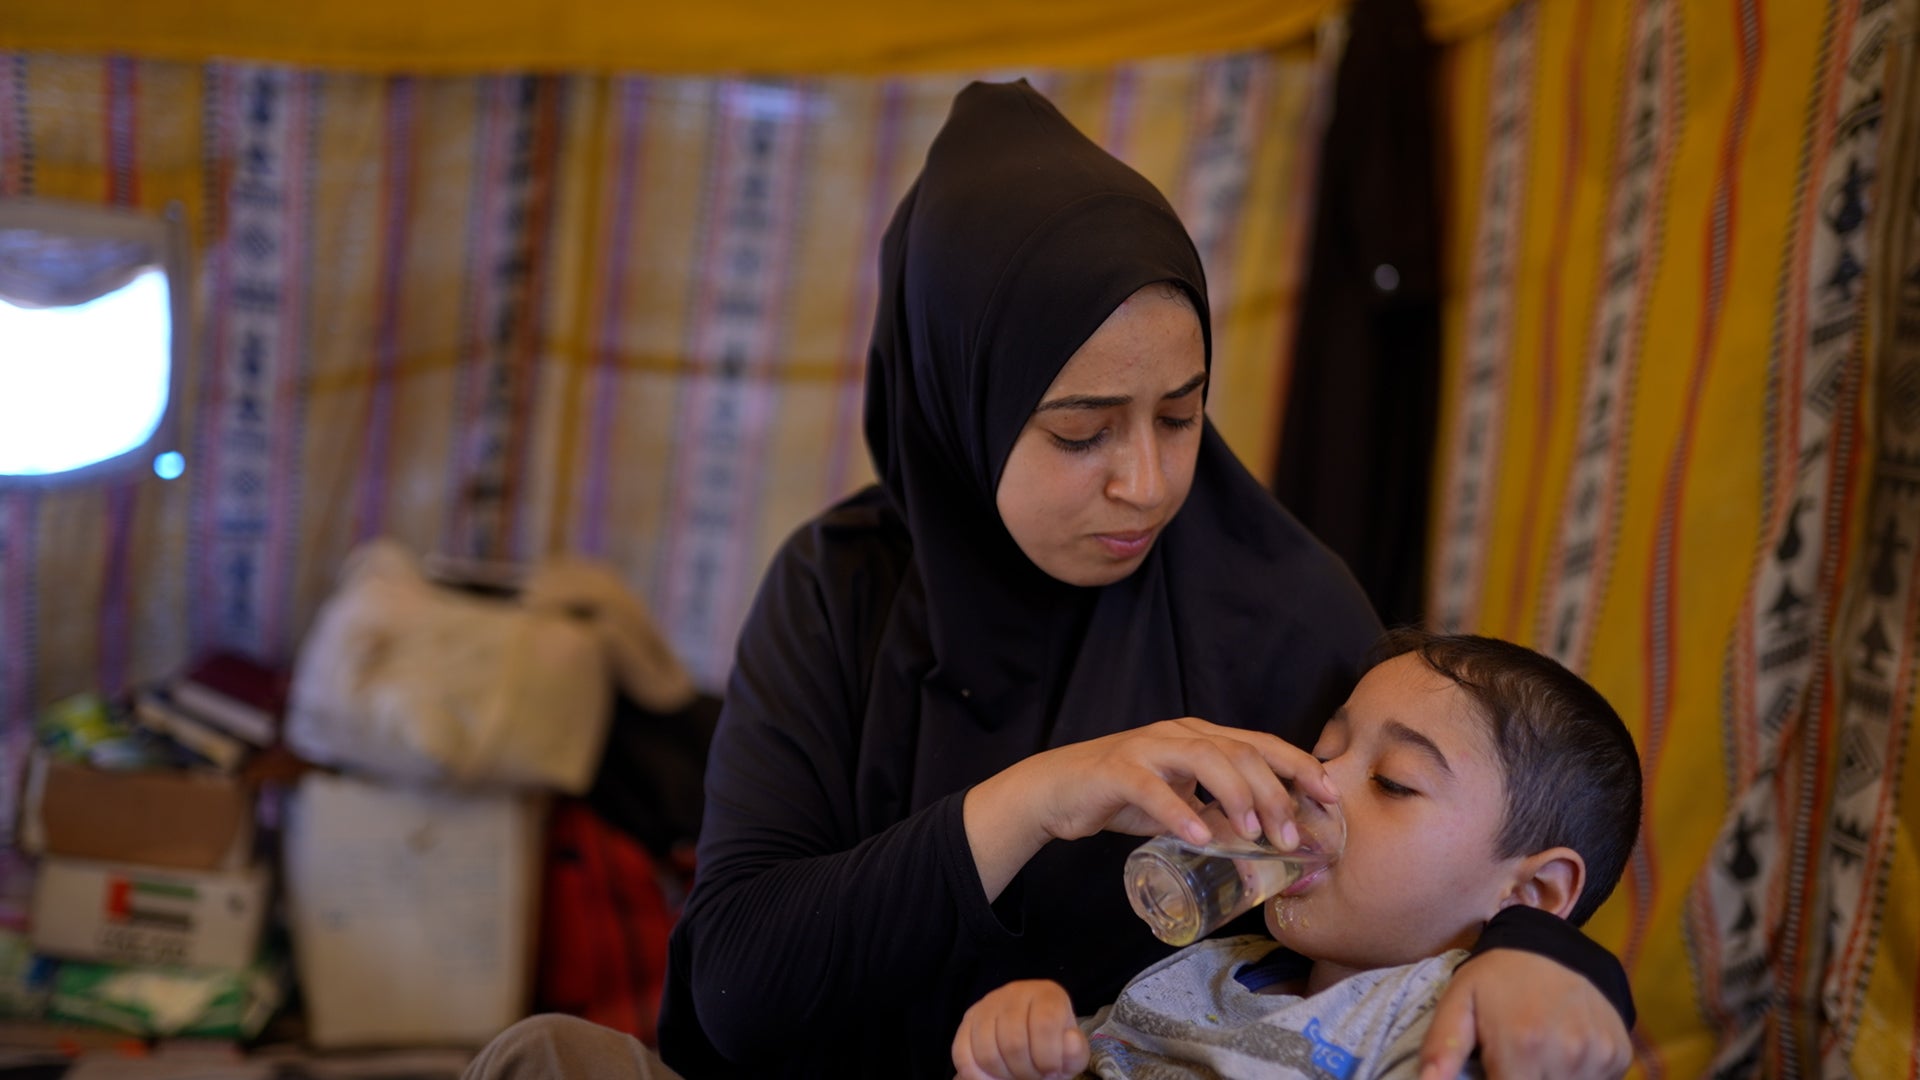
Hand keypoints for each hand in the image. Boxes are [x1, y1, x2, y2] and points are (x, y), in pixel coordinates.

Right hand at [952, 980, 1088, 1079]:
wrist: (1032, 1033)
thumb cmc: (1053, 1043)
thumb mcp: (1071, 1050)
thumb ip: (1075, 1051)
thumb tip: (1067, 1041)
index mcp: (1046, 994)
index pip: (1044, 1025)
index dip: (1048, 1057)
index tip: (1052, 1071)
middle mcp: (1013, 993)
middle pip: (1013, 1042)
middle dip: (1026, 1071)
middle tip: (1034, 1076)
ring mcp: (986, 1006)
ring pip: (987, 1051)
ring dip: (1003, 1075)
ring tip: (1016, 1075)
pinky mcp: (967, 1022)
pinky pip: (962, 1054)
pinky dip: (977, 1076)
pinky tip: (993, 1079)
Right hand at [964, 717, 1337, 898]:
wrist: (1057, 791)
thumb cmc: (1122, 797)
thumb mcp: (1180, 807)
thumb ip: (1218, 818)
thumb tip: (1264, 849)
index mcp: (1199, 738)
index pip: (1260, 744)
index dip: (1298, 765)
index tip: (1330, 795)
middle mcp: (1179, 734)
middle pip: (1240, 751)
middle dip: (1274, 793)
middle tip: (1290, 836)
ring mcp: (1147, 748)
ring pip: (1205, 759)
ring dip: (1237, 797)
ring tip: (1254, 835)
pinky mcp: (1116, 770)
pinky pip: (1152, 788)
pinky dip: (1178, 811)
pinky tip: (1199, 835)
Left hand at [1419, 949, 1631, 1078]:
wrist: (1551, 947)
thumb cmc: (1496, 978)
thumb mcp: (1459, 1002)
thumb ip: (1442, 1048)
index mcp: (1524, 1046)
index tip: (1494, 1068)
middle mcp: (1568, 1053)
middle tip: (1513, 1060)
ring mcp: (1598, 1055)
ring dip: (1549, 1079)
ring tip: (1534, 1054)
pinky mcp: (1619, 1055)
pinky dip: (1576, 1076)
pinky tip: (1560, 1052)